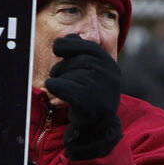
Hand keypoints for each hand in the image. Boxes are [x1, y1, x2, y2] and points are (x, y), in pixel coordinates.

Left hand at [46, 35, 121, 159]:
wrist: (97, 128)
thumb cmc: (89, 95)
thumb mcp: (91, 72)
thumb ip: (82, 54)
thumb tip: (68, 37)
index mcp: (110, 65)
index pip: (88, 47)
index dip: (69, 45)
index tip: (57, 49)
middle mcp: (110, 76)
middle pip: (75, 61)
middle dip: (61, 67)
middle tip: (58, 76)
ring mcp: (102, 90)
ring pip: (68, 74)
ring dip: (59, 80)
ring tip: (64, 90)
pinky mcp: (90, 104)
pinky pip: (63, 87)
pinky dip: (54, 86)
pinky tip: (53, 89)